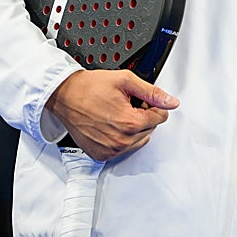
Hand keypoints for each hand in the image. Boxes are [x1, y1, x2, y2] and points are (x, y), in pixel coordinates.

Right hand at [46, 70, 178, 160]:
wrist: (64, 96)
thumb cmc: (90, 87)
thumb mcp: (126, 81)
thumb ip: (152, 92)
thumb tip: (172, 102)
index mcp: (130, 123)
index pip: (161, 117)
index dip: (151, 104)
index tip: (138, 99)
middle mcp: (121, 141)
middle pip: (150, 129)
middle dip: (143, 115)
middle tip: (125, 104)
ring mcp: (110, 150)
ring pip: (139, 140)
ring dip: (133, 128)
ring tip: (116, 114)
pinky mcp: (101, 155)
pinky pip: (123, 149)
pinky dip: (121, 138)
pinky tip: (109, 124)